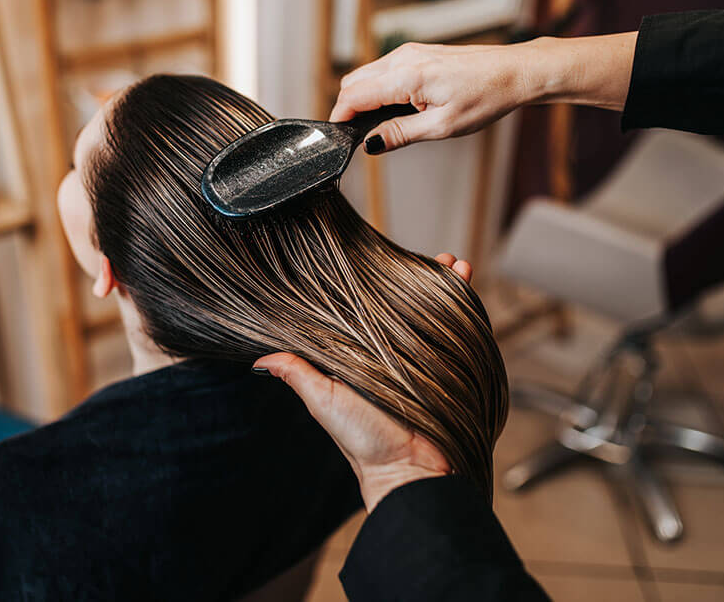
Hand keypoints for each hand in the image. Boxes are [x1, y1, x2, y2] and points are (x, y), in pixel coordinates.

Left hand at [254, 253, 471, 511]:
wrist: (410, 469)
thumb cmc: (362, 440)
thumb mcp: (323, 400)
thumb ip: (299, 374)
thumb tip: (259, 358)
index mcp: (361, 358)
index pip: (365, 312)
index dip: (371, 287)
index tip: (373, 259)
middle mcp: (393, 355)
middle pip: (404, 307)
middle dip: (412, 280)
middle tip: (414, 255)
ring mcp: (424, 360)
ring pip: (433, 312)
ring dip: (442, 284)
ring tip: (448, 261)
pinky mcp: (450, 366)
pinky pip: (459, 329)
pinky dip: (464, 304)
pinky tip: (464, 278)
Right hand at [330, 33, 637, 153]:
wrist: (514, 73)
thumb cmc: (485, 98)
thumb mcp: (441, 127)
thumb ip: (400, 134)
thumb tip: (371, 143)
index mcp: (407, 77)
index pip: (355, 95)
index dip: (340, 117)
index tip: (337, 137)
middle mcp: (403, 59)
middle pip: (354, 82)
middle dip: (348, 108)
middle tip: (355, 136)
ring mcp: (409, 52)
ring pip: (367, 75)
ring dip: (362, 98)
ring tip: (375, 125)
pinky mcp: (417, 53)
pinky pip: (383, 70)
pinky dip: (377, 89)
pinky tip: (392, 108)